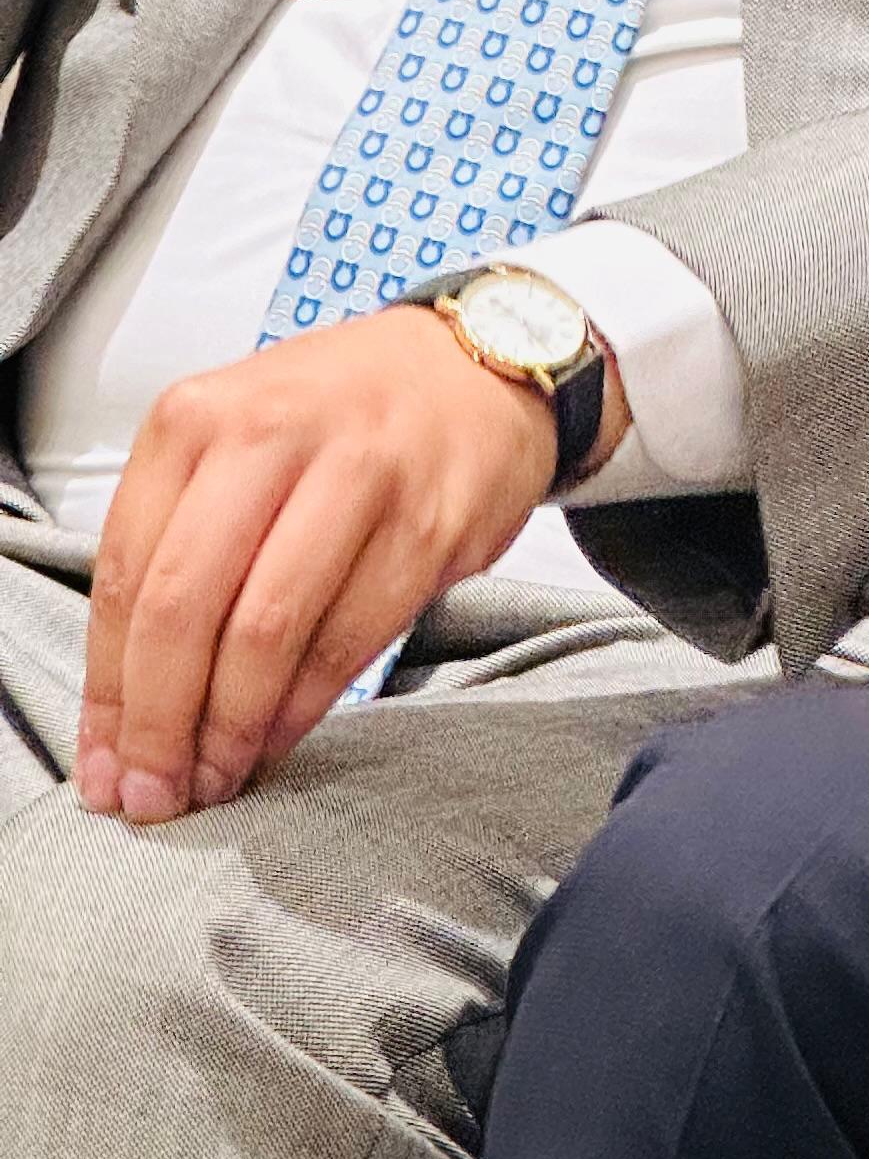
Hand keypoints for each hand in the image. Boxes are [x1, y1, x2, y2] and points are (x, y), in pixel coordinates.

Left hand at [75, 302, 611, 821]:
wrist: (475, 364)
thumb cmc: (336, 417)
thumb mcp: (232, 441)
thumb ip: (174, 547)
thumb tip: (124, 710)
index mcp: (201, 414)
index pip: (127, 575)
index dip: (108, 690)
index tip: (103, 764)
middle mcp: (274, 432)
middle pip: (186, 610)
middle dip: (160, 725)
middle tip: (156, 795)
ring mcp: (360, 473)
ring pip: (266, 635)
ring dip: (231, 731)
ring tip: (216, 777)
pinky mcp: (429, 522)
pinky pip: (349, 642)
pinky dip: (304, 709)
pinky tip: (278, 735)